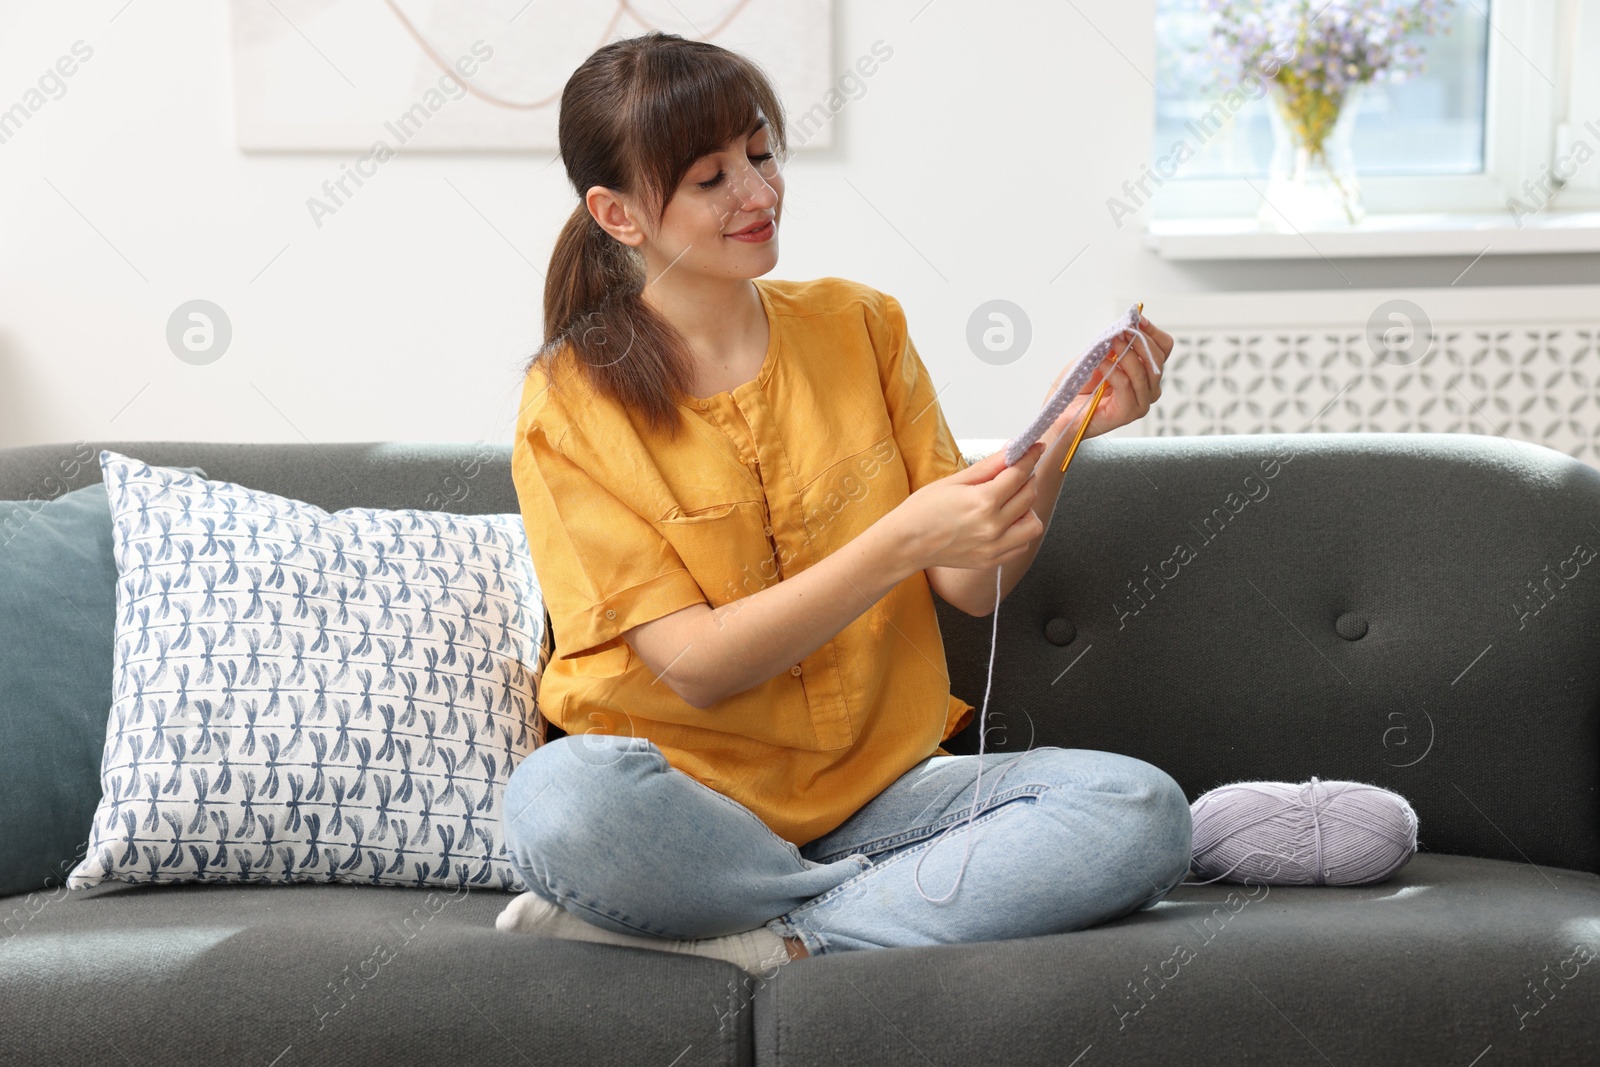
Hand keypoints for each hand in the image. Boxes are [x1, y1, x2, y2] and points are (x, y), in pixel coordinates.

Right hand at [893, 441, 1046, 572]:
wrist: (905, 544)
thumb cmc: (922, 510)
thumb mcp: (954, 481)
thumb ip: (988, 466)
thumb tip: (1012, 450)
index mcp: (982, 502)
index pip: (1019, 474)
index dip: (1029, 457)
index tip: (1035, 448)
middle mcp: (993, 526)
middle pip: (1029, 495)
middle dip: (1027, 478)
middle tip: (1016, 472)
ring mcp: (994, 547)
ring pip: (1033, 524)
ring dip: (1028, 509)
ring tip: (1010, 502)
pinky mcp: (992, 560)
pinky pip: (1021, 545)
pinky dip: (1019, 531)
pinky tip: (1004, 522)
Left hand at [1040, 313, 1174, 446]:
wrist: (1062, 412)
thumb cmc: (1078, 386)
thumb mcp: (1097, 356)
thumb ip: (1112, 343)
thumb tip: (1124, 324)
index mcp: (1145, 373)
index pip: (1163, 348)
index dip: (1152, 332)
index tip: (1137, 319)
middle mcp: (1148, 388)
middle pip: (1157, 359)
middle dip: (1140, 341)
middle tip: (1122, 331)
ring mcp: (1141, 402)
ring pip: (1142, 372)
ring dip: (1126, 353)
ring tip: (1111, 343)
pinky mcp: (1129, 412)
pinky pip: (1126, 384)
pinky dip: (1113, 370)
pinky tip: (1100, 364)